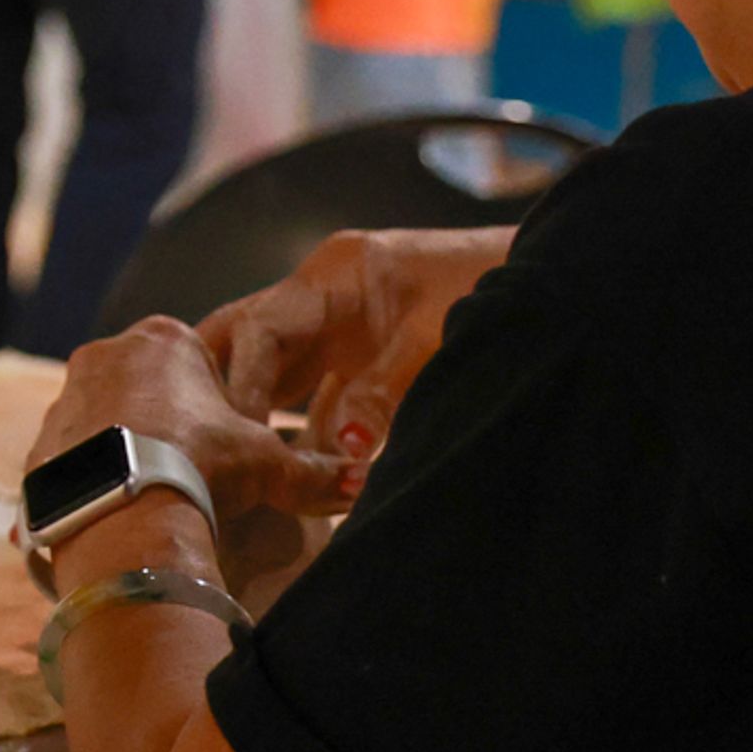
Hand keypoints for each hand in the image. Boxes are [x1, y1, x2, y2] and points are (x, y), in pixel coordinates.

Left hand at [29, 319, 358, 525]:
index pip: (195, 360)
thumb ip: (315, 471)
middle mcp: (104, 356)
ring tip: (153, 499)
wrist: (125, 517)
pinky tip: (119, 516)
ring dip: (125, 450)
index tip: (225, 442)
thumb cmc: (204, 468)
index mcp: (164, 339)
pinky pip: (72, 462)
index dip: (216, 401)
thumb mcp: (269, 466)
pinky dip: (93, 484)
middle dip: (166, 422)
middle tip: (191, 472)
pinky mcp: (39, 448)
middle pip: (144, 386)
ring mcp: (63, 400)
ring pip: (103, 421)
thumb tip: (363, 482)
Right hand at [196, 228, 511, 459]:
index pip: (261, 327)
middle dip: (224, 390)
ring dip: (264, 418)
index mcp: (333, 274)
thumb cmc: (491, 289)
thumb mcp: (435, 341)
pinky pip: (318, 397)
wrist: (548, 280)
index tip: (231, 435)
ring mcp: (341, 325)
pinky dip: (308, 433)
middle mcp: (324, 295)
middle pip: (249, 341)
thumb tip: (346, 450)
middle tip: (204, 446)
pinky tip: (296, 477)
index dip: (242, 382)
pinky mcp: (362, 357)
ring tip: (238, 473)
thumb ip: (384, 393)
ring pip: (279, 372)